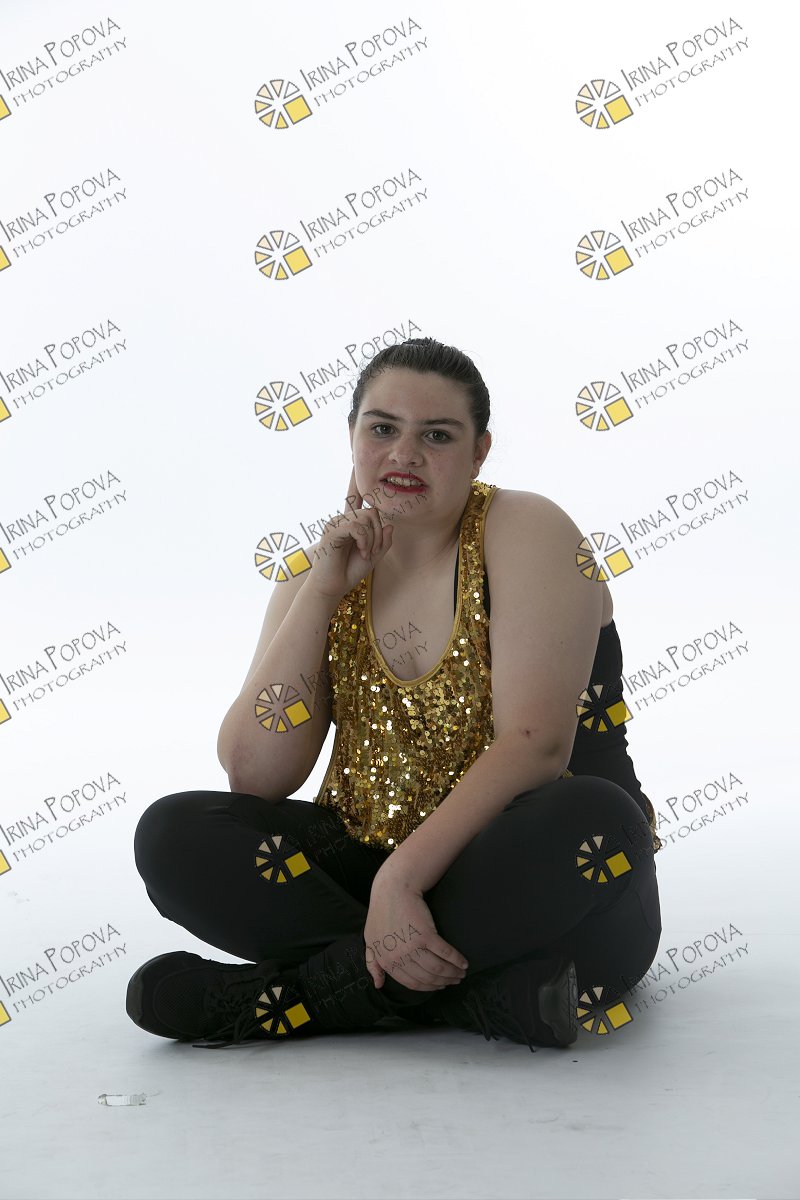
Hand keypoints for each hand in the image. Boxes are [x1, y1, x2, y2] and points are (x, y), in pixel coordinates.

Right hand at [305, 466, 394, 602]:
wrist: (331, 588)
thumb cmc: (349, 572)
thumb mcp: (373, 556)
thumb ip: (383, 541)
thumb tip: (390, 525)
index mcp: (350, 523)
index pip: (358, 500)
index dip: (357, 484)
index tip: (353, 462)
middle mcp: (341, 519)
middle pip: (372, 512)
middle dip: (379, 533)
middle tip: (373, 551)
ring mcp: (335, 524)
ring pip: (366, 518)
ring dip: (372, 539)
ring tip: (366, 554)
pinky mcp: (331, 531)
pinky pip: (357, 527)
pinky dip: (365, 540)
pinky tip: (362, 552)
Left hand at [363, 874, 468, 991]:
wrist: (393, 889)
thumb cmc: (382, 912)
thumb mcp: (371, 939)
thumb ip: (373, 963)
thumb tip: (379, 985)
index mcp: (386, 961)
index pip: (412, 983)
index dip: (428, 987)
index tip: (439, 986)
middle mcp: (399, 957)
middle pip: (427, 977)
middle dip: (444, 981)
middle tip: (454, 980)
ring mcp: (412, 947)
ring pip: (438, 968)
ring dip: (452, 972)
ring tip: (461, 972)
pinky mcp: (426, 934)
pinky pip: (445, 953)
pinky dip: (457, 960)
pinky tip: (463, 962)